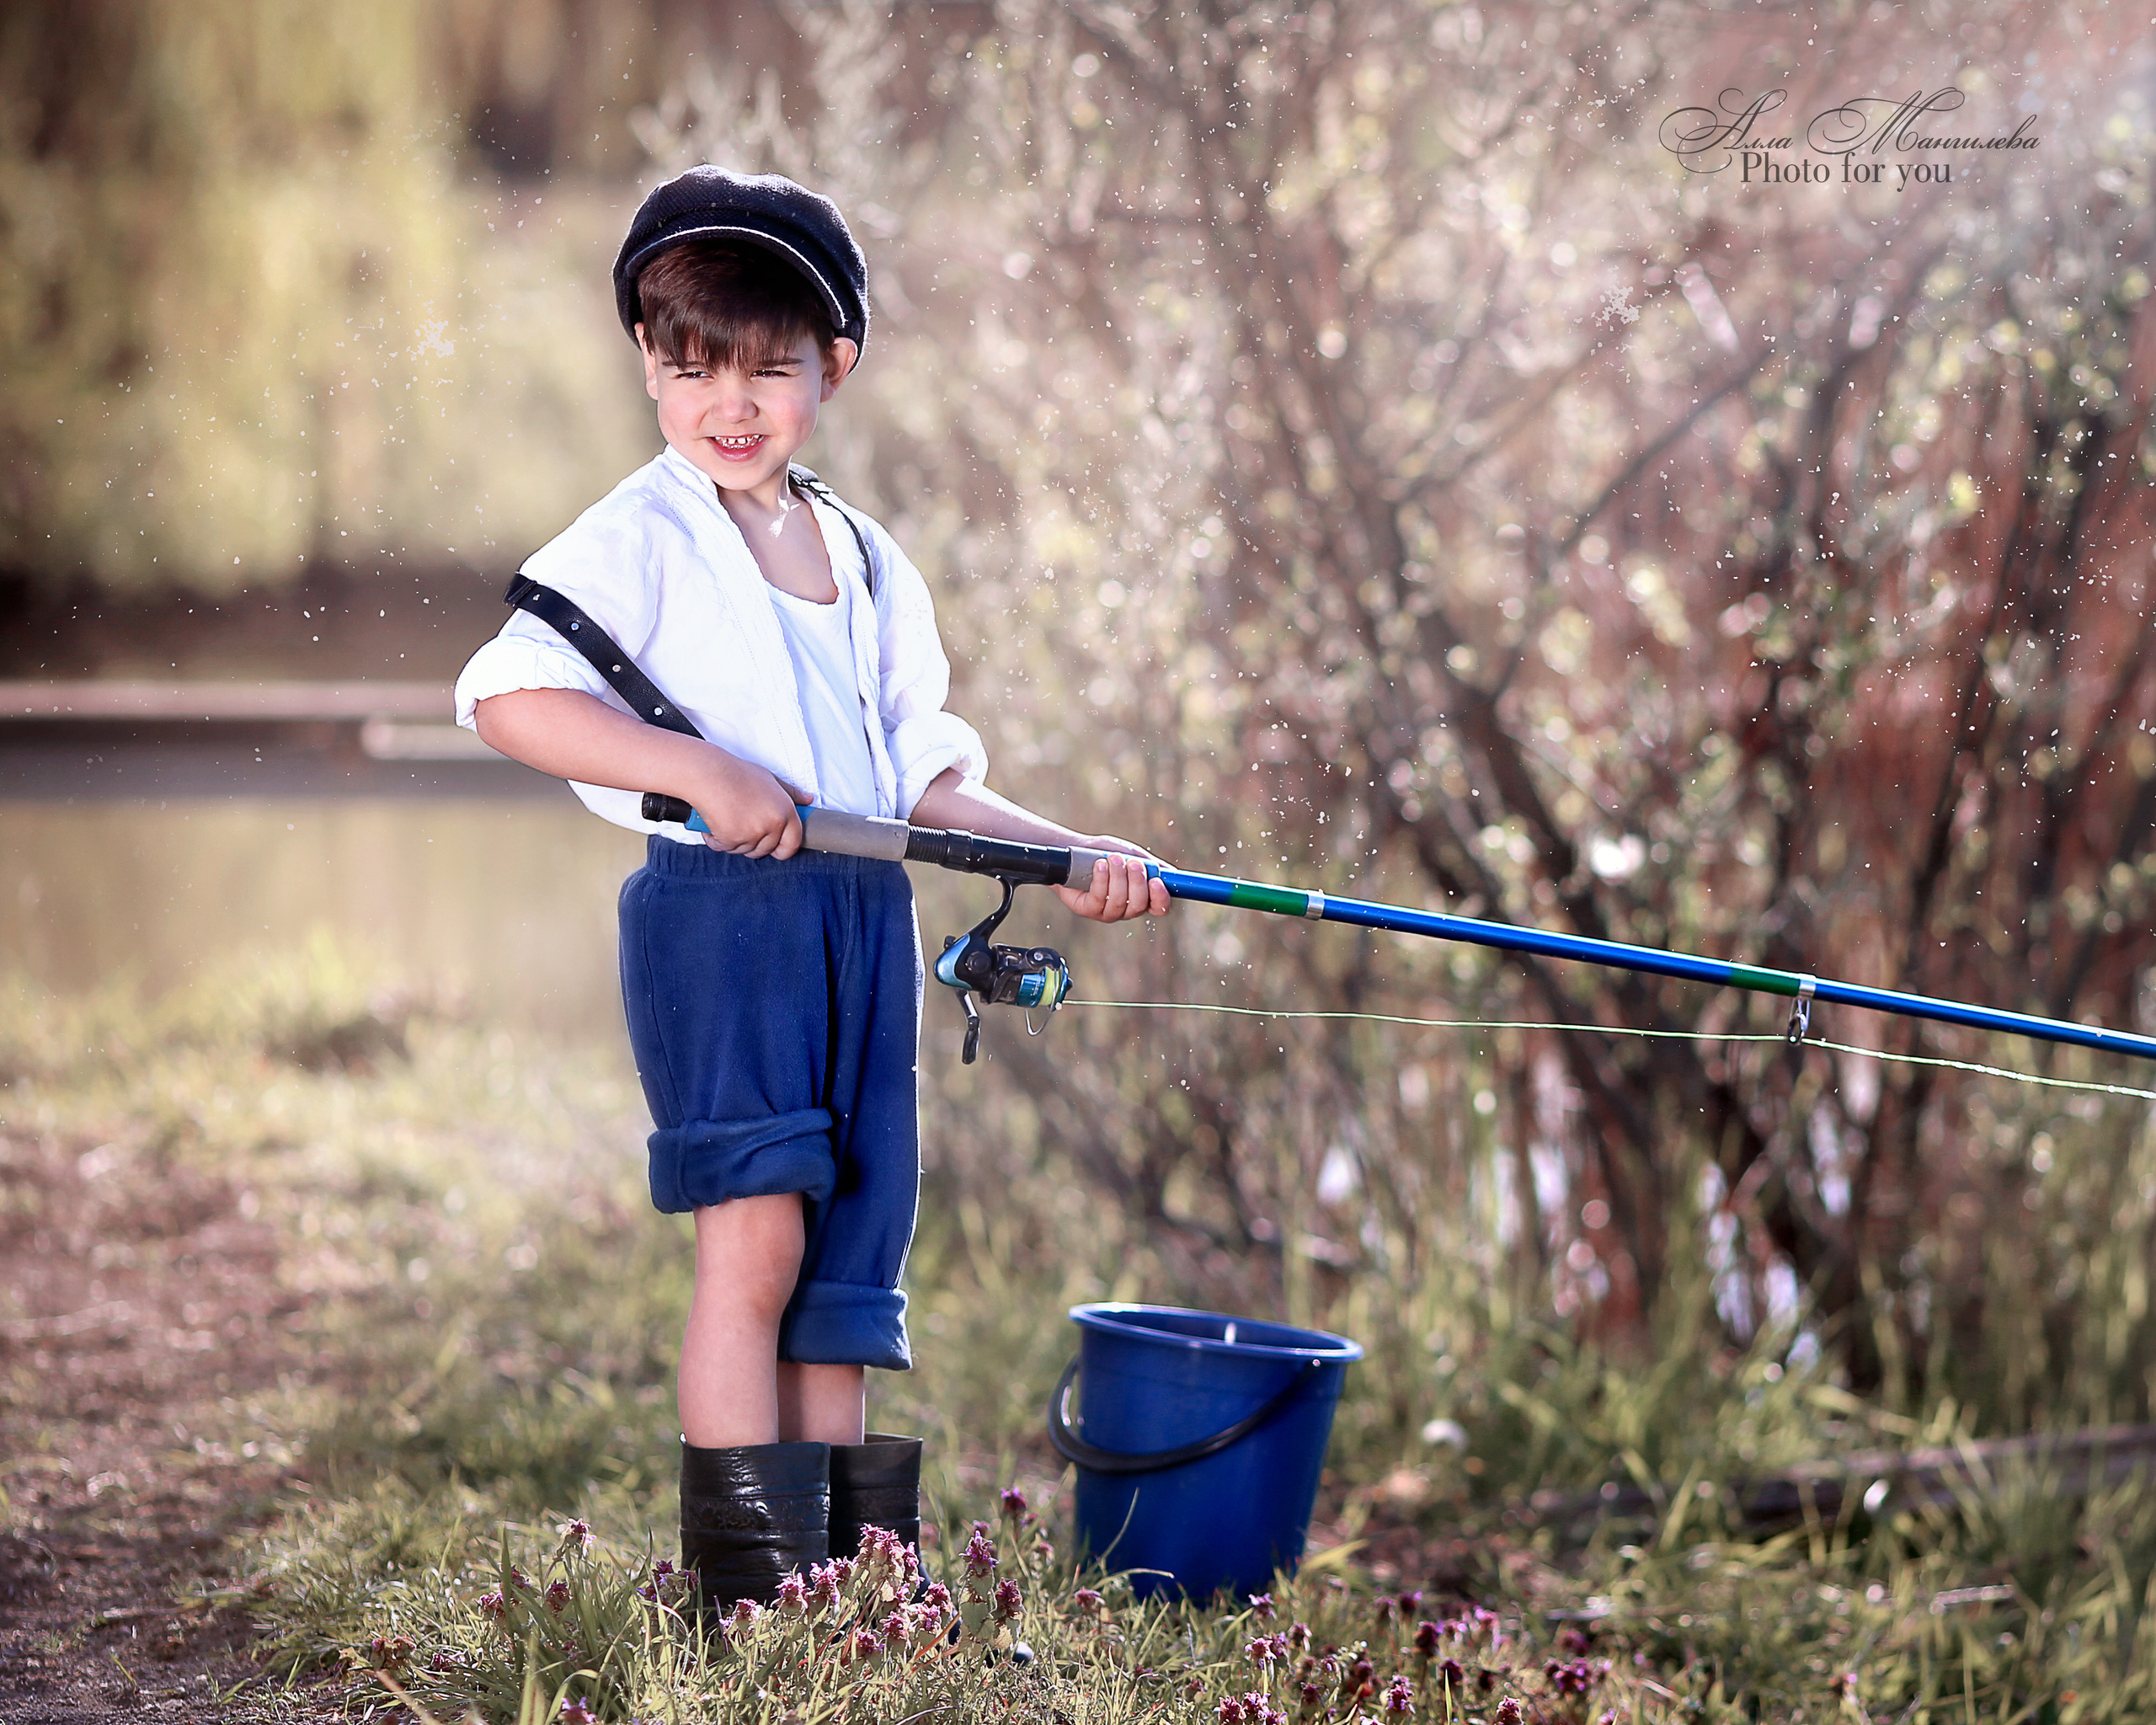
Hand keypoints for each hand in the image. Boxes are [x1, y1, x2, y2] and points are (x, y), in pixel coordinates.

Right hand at [695, 755, 803, 858]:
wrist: (709, 774)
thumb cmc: (737, 774)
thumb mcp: (770, 780)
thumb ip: (790, 793)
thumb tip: (808, 800)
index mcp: (785, 811)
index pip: (793, 844)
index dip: (783, 849)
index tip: (775, 849)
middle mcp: (772, 824)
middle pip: (765, 850)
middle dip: (752, 843)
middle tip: (741, 823)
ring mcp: (753, 833)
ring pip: (743, 850)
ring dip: (733, 840)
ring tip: (726, 817)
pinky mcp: (732, 839)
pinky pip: (723, 847)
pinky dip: (716, 839)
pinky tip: (714, 821)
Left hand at [1054, 840, 1170, 922]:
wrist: (1075, 850)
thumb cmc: (1104, 853)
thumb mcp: (1132, 855)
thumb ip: (1152, 865)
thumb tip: (1172, 873)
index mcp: (1141, 897)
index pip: (1159, 907)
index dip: (1161, 898)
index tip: (1157, 881)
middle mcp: (1126, 908)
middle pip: (1139, 905)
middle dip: (1137, 882)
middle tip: (1131, 863)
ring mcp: (1107, 911)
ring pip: (1120, 901)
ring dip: (1118, 877)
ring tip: (1112, 858)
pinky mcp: (1088, 909)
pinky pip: (1100, 899)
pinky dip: (1102, 879)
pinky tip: (1099, 865)